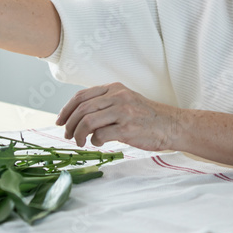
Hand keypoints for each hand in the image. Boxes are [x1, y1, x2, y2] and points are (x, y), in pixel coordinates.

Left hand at [56, 82, 180, 151]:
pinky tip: (98, 144)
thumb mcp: (126, 101)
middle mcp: (117, 97)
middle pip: (81, 109)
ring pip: (87, 121)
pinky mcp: (127, 129)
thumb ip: (104, 103)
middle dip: (69, 124)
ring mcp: (123, 112)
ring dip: (78, 134)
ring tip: (79, 142)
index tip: (60, 120)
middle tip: (67, 135)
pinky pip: (100, 135)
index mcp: (114, 88)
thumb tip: (79, 117)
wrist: (172, 125)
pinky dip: (94, 141)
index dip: (66, 109)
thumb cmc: (147, 117)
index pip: (81, 96)